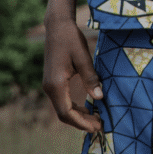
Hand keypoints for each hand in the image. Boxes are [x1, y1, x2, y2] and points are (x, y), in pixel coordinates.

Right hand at [43, 18, 102, 132]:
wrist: (58, 27)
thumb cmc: (71, 39)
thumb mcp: (84, 57)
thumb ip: (91, 78)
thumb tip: (100, 97)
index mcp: (56, 84)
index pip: (66, 112)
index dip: (81, 122)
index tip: (96, 127)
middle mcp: (50, 88)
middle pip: (63, 113)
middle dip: (80, 122)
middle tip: (99, 126)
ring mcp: (50, 85)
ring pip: (63, 107)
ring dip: (78, 115)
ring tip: (95, 119)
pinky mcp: (54, 80)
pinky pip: (63, 99)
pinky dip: (74, 106)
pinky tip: (87, 106)